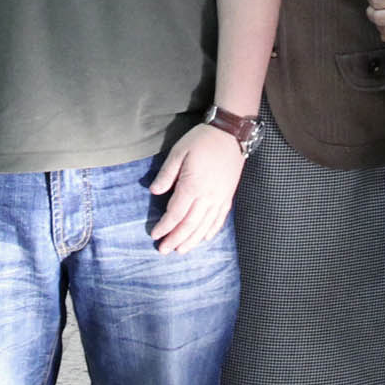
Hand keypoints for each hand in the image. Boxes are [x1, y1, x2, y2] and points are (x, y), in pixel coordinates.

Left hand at [149, 119, 245, 251]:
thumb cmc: (202, 140)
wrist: (231, 134)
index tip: (155, 235)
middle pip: (189, 225)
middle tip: (163, 250)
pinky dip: (211, 231)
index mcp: (192, 186)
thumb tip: (154, 192)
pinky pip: (219, 220)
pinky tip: (204, 239)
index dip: (165, 227)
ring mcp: (220, 198)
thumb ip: (166, 174)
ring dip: (192, 240)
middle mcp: (207, 197)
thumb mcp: (178, 152)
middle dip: (175, 239)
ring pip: (204, 226)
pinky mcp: (228, 197)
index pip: (175, 214)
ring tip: (181, 250)